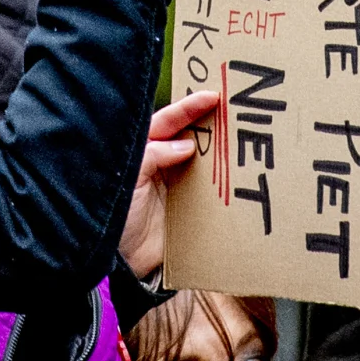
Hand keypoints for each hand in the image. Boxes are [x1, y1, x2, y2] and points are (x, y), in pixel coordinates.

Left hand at [118, 87, 224, 278]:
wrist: (123, 263)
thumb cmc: (117, 216)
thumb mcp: (129, 178)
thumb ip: (153, 155)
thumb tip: (186, 145)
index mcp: (145, 152)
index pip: (167, 122)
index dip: (188, 108)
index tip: (210, 96)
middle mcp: (164, 165)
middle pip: (191, 137)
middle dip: (210, 124)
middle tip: (234, 108)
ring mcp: (179, 186)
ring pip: (204, 162)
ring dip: (221, 152)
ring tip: (242, 137)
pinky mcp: (191, 210)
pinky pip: (211, 192)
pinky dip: (225, 184)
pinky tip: (240, 175)